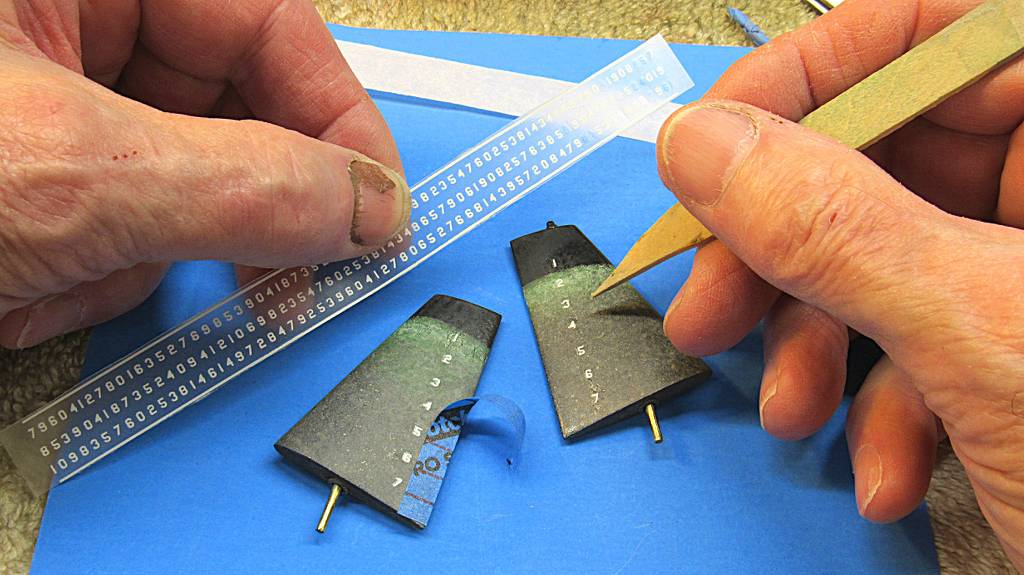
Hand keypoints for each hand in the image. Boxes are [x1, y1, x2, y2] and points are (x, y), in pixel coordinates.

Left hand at [0, 0, 408, 348]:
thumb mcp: (81, 177)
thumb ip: (247, 187)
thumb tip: (367, 205)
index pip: (263, 19)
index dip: (335, 111)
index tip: (374, 201)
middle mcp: (65, 28)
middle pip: (227, 108)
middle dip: (239, 208)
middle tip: (281, 274)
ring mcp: (43, 110)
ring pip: (175, 182)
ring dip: (139, 257)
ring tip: (76, 280)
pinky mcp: (31, 185)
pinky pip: (116, 225)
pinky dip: (89, 277)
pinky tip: (30, 296)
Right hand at [657, 0, 1023, 565]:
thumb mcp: (987, 338)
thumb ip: (835, 228)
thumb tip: (707, 144)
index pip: (932, 28)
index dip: (808, 76)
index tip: (711, 147)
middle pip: (886, 156)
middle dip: (782, 246)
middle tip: (713, 299)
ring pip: (883, 257)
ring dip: (817, 342)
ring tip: (798, 409)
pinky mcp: (1019, 345)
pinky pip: (917, 334)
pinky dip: (879, 400)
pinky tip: (887, 462)